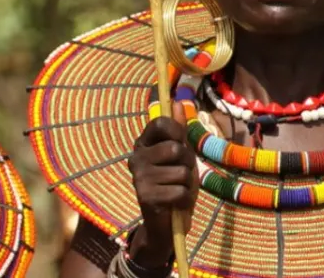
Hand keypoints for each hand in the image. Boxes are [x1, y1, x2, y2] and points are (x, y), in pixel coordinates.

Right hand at [125, 102, 198, 267]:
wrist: (166, 223)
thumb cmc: (174, 183)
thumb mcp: (180, 155)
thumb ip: (179, 130)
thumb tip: (178, 101)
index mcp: (143, 144)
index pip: (160, 123)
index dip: (177, 131)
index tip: (181, 143)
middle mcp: (136, 158)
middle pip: (175, 148)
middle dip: (187, 163)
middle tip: (181, 175)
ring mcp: (139, 177)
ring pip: (181, 172)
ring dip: (187, 184)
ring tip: (177, 190)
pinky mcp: (145, 196)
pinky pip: (180, 191)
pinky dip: (184, 199)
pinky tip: (174, 203)